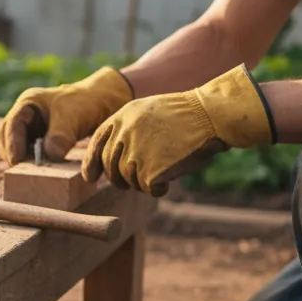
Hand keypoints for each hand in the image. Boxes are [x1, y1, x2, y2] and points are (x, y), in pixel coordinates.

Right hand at [0, 66, 133, 164]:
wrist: (101, 104)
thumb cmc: (85, 104)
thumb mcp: (73, 117)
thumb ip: (60, 136)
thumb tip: (50, 155)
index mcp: (28, 103)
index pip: (12, 125)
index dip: (12, 144)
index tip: (17, 162)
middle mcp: (25, 114)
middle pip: (6, 136)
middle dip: (11, 153)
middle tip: (20, 170)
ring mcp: (30, 127)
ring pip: (14, 145)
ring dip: (20, 158)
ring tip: (30, 171)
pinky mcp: (37, 138)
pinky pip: (27, 151)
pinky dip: (30, 160)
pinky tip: (39, 168)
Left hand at [81, 64, 274, 195]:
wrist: (211, 115)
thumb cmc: (186, 115)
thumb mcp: (148, 111)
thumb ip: (127, 129)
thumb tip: (109, 160)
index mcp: (122, 116)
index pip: (97, 143)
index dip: (91, 163)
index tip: (91, 178)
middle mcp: (124, 134)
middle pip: (110, 167)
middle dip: (119, 178)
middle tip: (137, 180)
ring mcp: (136, 153)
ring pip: (128, 180)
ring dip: (143, 182)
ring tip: (163, 170)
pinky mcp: (151, 171)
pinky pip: (147, 189)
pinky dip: (159, 190)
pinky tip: (169, 180)